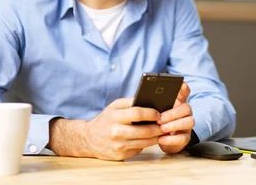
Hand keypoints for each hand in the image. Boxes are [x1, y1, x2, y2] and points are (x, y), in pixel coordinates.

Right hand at [48, 98, 163, 160]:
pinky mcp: (121, 156)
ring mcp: (119, 146)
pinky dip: (146, 144)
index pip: (138, 113)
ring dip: (156, 137)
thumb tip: (150, 100)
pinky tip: (150, 138)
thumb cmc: (106, 119)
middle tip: (166, 124)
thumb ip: (131, 102)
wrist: (89, 139)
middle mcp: (117, 132)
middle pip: (145, 131)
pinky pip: (139, 149)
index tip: (159, 113)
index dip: (151, 113)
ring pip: (145, 142)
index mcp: (115, 117)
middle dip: (158, 127)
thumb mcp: (114, 106)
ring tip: (162, 131)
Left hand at [157, 82, 194, 153]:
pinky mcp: (185, 137)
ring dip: (174, 125)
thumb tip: (141, 100)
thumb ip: (152, 105)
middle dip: (173, 113)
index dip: (184, 88)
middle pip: (187, 108)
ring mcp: (187, 125)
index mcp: (177, 102)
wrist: (160, 139)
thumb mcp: (153, 111)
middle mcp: (185, 112)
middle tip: (159, 118)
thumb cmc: (155, 122)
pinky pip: (183, 138)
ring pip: (189, 122)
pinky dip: (171, 139)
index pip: (184, 92)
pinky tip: (161, 139)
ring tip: (161, 128)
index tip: (180, 85)